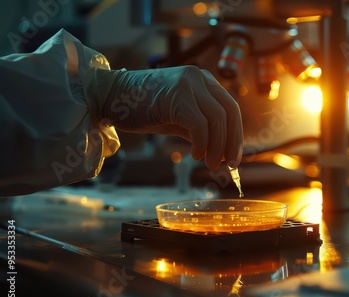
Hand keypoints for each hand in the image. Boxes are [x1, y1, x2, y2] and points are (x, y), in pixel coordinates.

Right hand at [97, 65, 242, 169]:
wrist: (111, 97)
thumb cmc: (144, 108)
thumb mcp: (179, 117)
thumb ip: (201, 128)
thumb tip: (221, 152)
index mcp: (203, 80)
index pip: (230, 108)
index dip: (236, 134)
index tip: (233, 157)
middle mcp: (199, 78)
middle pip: (229, 112)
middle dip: (232, 142)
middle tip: (228, 164)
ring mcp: (188, 84)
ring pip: (217, 119)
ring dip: (217, 146)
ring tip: (210, 163)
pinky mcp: (176, 96)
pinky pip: (199, 125)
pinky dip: (202, 143)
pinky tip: (195, 154)